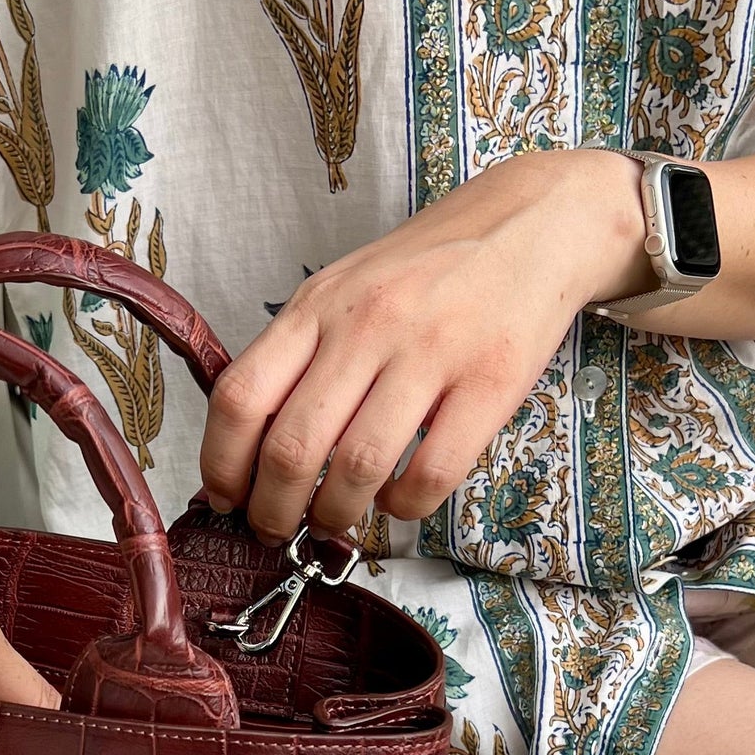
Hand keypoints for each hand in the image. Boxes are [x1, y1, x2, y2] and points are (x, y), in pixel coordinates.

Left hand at [200, 150, 649, 542]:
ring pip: (357, 467)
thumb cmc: (432, 266)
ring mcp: (430, 352)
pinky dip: (404, 506)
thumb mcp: (347, 286)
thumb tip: (252, 442)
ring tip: (336, 521)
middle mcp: (366, 325)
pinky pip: (431, 473)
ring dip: (337, 514)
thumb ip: (301, 350)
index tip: (225, 498)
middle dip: (273, 510)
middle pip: (292, 447)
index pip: (242, 396)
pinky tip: (399, 498)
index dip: (221, 464)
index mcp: (318, 304)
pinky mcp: (490, 381)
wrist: (533, 224)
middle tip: (278, 530)